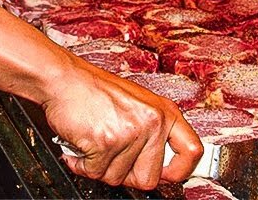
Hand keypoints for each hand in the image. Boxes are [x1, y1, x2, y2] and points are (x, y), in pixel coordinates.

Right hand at [42, 56, 202, 189]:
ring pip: (118, 178)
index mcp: (164, 113)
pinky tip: (82, 147)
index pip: (192, 151)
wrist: (64, 79)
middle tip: (113, 157)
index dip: (180, 171)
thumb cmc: (95, 90)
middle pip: (149, 178)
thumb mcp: (138, 104)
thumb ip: (153, 132)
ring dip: (100, 167)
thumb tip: (162, 165)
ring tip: (95, 143)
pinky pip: (95, 173)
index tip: (169, 174)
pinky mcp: (107, 142)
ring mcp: (131, 133)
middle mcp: (152, 122)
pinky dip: (83, 165)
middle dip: (126, 174)